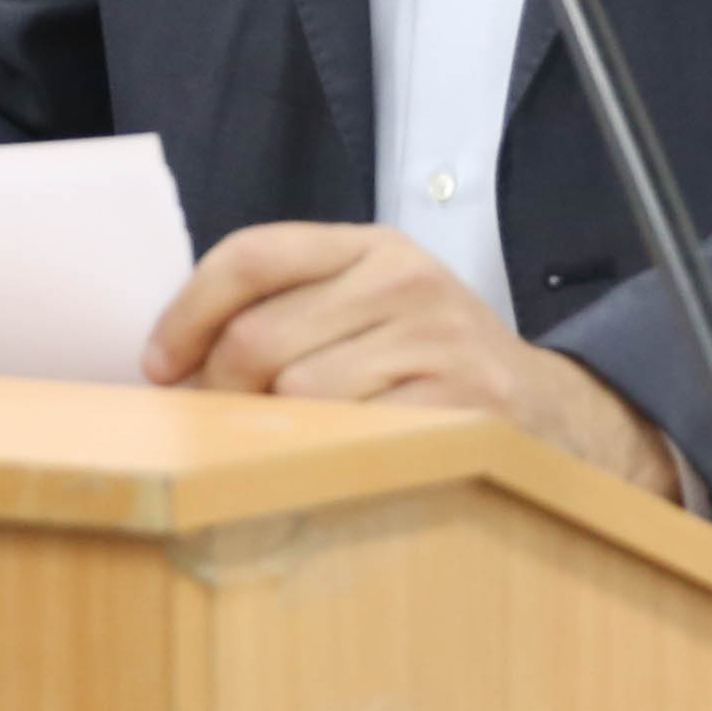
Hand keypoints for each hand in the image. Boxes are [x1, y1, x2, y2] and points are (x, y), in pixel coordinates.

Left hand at [142, 224, 681, 494]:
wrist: (552, 415)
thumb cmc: (433, 367)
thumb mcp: (371, 309)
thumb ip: (290, 310)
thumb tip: (171, 361)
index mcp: (373, 246)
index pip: (252, 256)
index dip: (186, 312)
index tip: (159, 363)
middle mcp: (406, 282)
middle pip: (259, 336)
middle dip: (217, 391)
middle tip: (213, 425)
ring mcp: (437, 343)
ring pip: (297, 394)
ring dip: (268, 433)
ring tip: (277, 446)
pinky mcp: (460, 406)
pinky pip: (352, 438)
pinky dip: (320, 458)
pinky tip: (324, 464)